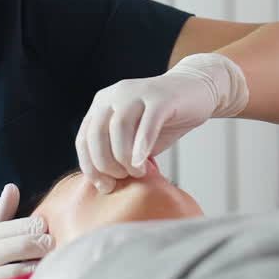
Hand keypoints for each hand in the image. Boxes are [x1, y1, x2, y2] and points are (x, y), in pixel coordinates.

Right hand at [0, 183, 51, 278]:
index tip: (48, 227)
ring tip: (52, 261)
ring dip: (38, 264)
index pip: (15, 225)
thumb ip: (2, 212)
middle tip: (54, 244)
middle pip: (19, 245)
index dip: (35, 225)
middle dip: (39, 243)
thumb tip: (11, 186)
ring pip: (18, 268)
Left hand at [75, 52, 248, 192]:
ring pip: (118, 127)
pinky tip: (143, 162)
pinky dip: (142, 145)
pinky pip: (147, 122)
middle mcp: (114, 95)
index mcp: (101, 105)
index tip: (104, 187)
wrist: (194, 91)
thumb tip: (106, 184)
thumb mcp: (134, 138)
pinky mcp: (160, 97)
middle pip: (96, 134)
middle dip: (105, 164)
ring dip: (124, 157)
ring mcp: (136, 93)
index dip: (90, 166)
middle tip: (122, 179)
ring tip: (137, 172)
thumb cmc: (162, 120)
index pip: (83, 139)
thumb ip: (118, 154)